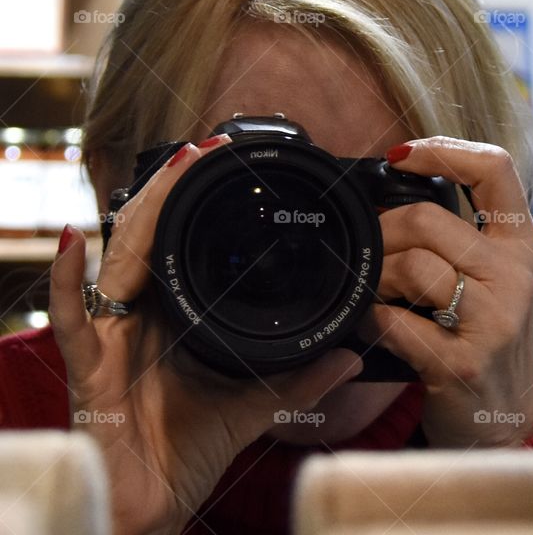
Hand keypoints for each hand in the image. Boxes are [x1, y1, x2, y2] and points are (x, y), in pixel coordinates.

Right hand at [49, 135, 361, 534]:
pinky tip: (73, 244)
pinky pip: (70, 321)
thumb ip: (300, 378)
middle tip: (204, 148)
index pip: (177, 244)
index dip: (193, 201)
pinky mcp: (89, 371)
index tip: (226, 160)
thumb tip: (351, 355)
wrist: (152, 507)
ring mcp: (110, 339)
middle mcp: (137, 318)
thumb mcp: (255, 404)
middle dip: (173, 189)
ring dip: (142, 211)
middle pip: (147, 237)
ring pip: (117, 261)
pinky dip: (66, 282)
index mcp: (170, 316)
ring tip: (170, 169)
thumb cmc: (186, 451)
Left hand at [360, 137, 532, 447]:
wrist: (504, 419)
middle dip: (384, 232)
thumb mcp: (494, 277)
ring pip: (411, 265)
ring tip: (376, 292)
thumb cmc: (485, 336)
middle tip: (373, 254)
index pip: (494, 167)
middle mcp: (515, 275)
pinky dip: (371, 319)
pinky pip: (393, 320)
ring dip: (375, 278)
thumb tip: (393, 185)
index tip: (400, 155)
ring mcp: (493, 320)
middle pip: (429, 218)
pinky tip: (374, 323)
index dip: (442, 150)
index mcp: (522, 244)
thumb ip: (463, 233)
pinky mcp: (461, 362)